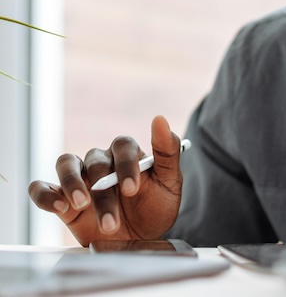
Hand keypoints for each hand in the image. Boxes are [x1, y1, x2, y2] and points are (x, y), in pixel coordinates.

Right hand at [29, 115, 183, 246]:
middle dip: (103, 192)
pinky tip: (58, 207)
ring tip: (81, 204)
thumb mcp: (170, 182)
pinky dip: (45, 194)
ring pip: (67, 164)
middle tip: (112, 220)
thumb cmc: (156, 207)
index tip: (132, 189)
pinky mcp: (62, 198)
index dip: (126, 164)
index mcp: (128, 154)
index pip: (123, 145)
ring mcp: (80, 178)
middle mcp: (102, 161)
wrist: (140, 239)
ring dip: (72, 184)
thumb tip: (160, 119)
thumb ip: (168, 152)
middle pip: (96, 162)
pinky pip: (42, 187)